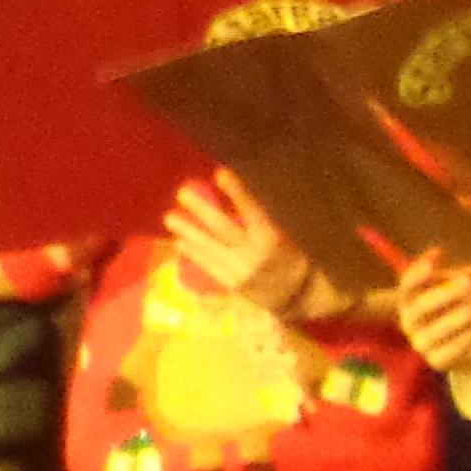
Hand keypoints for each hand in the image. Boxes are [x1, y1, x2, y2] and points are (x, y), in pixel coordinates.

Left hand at [160, 174, 306, 314]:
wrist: (301, 297)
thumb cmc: (295, 258)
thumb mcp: (290, 237)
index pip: (253, 211)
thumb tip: (243, 192)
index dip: (237, 192)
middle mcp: (254, 254)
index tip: (220, 172)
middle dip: (201, 210)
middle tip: (182, 192)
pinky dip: (193, 253)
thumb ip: (268, 220)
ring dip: (188, 232)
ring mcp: (241, 271)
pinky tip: (179, 241)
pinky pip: (208, 266)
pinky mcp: (232, 284)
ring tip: (169, 217)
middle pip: (223, 229)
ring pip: (210, 248)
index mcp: (272, 239)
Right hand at [395, 259, 470, 368]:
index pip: (406, 285)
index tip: (439, 253)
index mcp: (407, 302)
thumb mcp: (455, 290)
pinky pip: (454, 348)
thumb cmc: (455, 310)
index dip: (420, 269)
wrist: (461, 349)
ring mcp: (421, 343)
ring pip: (442, 327)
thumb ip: (460, 277)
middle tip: (470, 283)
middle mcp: (408, 322)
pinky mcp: (437, 361)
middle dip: (448, 292)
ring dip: (469, 313)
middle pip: (423, 305)